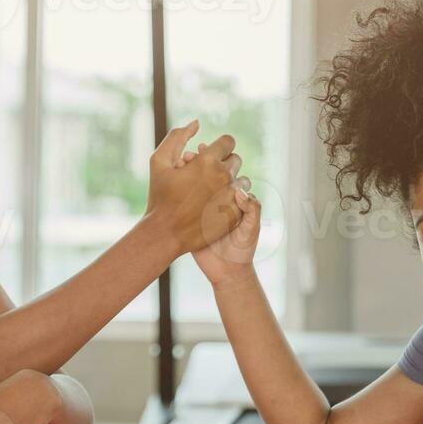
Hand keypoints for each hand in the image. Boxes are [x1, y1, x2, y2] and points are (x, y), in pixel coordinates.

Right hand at [144, 119, 243, 254]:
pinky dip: (233, 201)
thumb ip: (176, 137)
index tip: (211, 155)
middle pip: (236, 160)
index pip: (228, 141)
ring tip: (215, 191)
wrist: (165, 233)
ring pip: (243, 181)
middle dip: (224, 164)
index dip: (219, 147)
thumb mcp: (159, 161)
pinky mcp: (235, 214)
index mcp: (207, 160)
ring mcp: (231, 196)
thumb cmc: (159, 196)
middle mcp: (223, 176)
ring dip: (232, 183)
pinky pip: (244, 201)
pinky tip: (217, 206)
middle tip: (208, 175)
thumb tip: (196, 123)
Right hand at [178, 144, 258, 285]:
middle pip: (207, 172)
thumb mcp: (251, 227)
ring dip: (185, 171)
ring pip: (193, 183)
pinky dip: (176, 188)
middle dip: (198, 160)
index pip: (226, 171)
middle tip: (188, 155)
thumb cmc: (242, 248)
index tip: (208, 152)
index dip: (218, 160)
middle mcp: (217, 198)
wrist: (227, 271)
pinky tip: (170, 181)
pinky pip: (182, 200)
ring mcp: (202, 208)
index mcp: (233, 196)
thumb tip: (240, 191)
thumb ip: (251, 209)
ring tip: (178, 163)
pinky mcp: (189, 220)